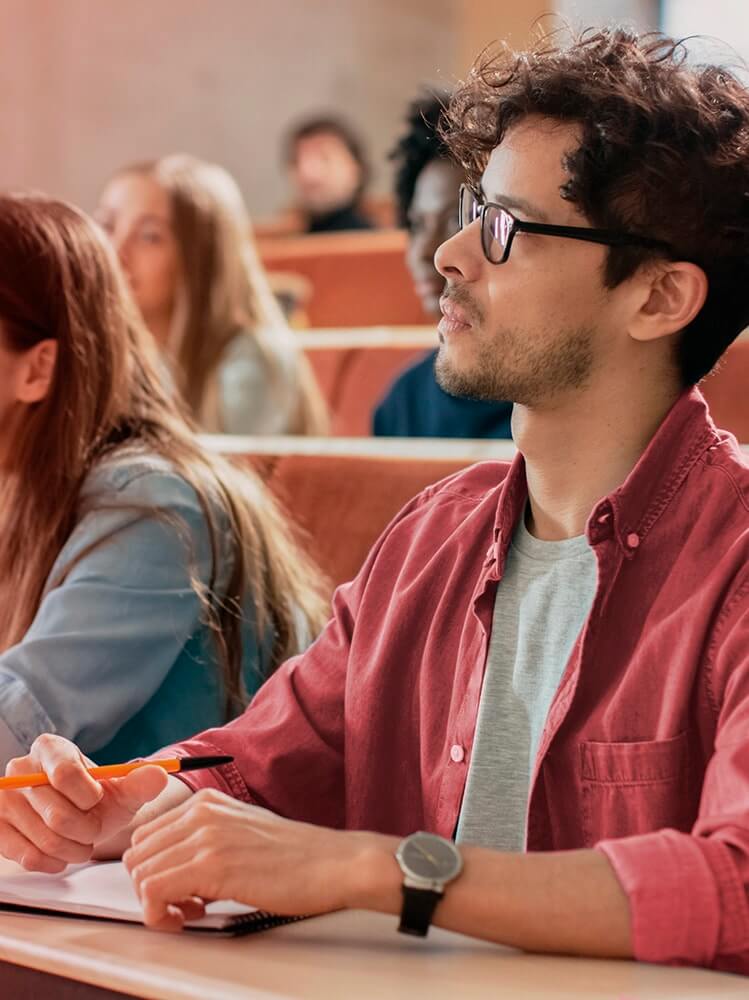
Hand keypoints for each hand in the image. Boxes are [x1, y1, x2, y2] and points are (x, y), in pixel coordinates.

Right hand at [0, 734, 169, 872]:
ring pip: (45, 838)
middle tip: (93, 828)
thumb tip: (160, 774)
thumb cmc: (98, 800)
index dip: (88, 796)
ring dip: (73, 849)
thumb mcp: (123, 789)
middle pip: (57, 814)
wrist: (79, 819)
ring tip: (82, 842)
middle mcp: (20, 769)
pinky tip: (62, 855)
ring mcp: (4, 800)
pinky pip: (27, 857)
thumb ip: (141, 782)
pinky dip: (52, 862)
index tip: (97, 799)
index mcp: (50, 748)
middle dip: (86, 829)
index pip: (65, 773)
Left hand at [123, 788, 400, 930]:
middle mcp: (201, 812)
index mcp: (207, 802)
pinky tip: (189, 917)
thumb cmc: (296, 857)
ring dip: (157, 903)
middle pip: (137, 854)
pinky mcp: (211, 864)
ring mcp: (205, 835)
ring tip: (190, 911)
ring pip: (141, 874)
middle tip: (181, 905)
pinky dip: (161, 915)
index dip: (154, 869)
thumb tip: (175, 870)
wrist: (333, 863)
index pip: (146, 834)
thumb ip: (206, 841)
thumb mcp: (242, 832)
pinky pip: (154, 892)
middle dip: (150, 887)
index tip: (176, 889)